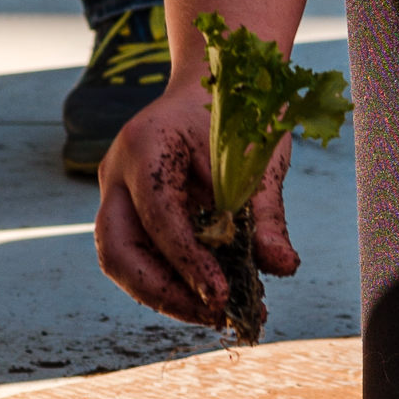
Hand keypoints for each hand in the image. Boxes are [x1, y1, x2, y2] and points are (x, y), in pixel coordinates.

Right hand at [94, 79, 293, 325]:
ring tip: (215, 313)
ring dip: (165, 295)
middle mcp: (119, 173)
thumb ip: (265, 215)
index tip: (221, 297)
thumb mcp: (259, 159)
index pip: (158, 219)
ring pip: (120, 260)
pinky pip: (138, 255)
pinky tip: (208, 294)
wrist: (216, 84)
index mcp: (145, 146)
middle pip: (116, 249)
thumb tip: (281, 266)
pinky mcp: (130, 210)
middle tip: (212, 314)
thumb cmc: (238, 113)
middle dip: (161, 292)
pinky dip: (170, 280)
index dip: (188, 263)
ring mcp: (118, 192)